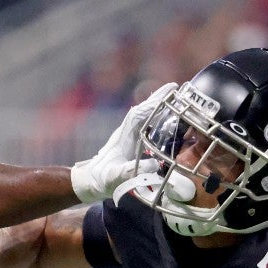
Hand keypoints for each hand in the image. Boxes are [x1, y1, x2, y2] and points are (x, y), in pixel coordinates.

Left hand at [69, 82, 176, 202]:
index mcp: (123, 137)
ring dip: (157, 105)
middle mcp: (126, 132)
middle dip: (157, 98)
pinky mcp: (131, 141)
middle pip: (142, 110)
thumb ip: (131, 171)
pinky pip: (145, 124)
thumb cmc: (103, 179)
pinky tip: (166, 115)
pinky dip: (156, 116)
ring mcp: (128, 135)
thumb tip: (154, 165)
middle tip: (174, 86)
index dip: (151, 106)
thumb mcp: (117, 177)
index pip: (137, 115)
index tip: (166, 97)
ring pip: (144, 115)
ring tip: (174, 95)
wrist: (92, 181)